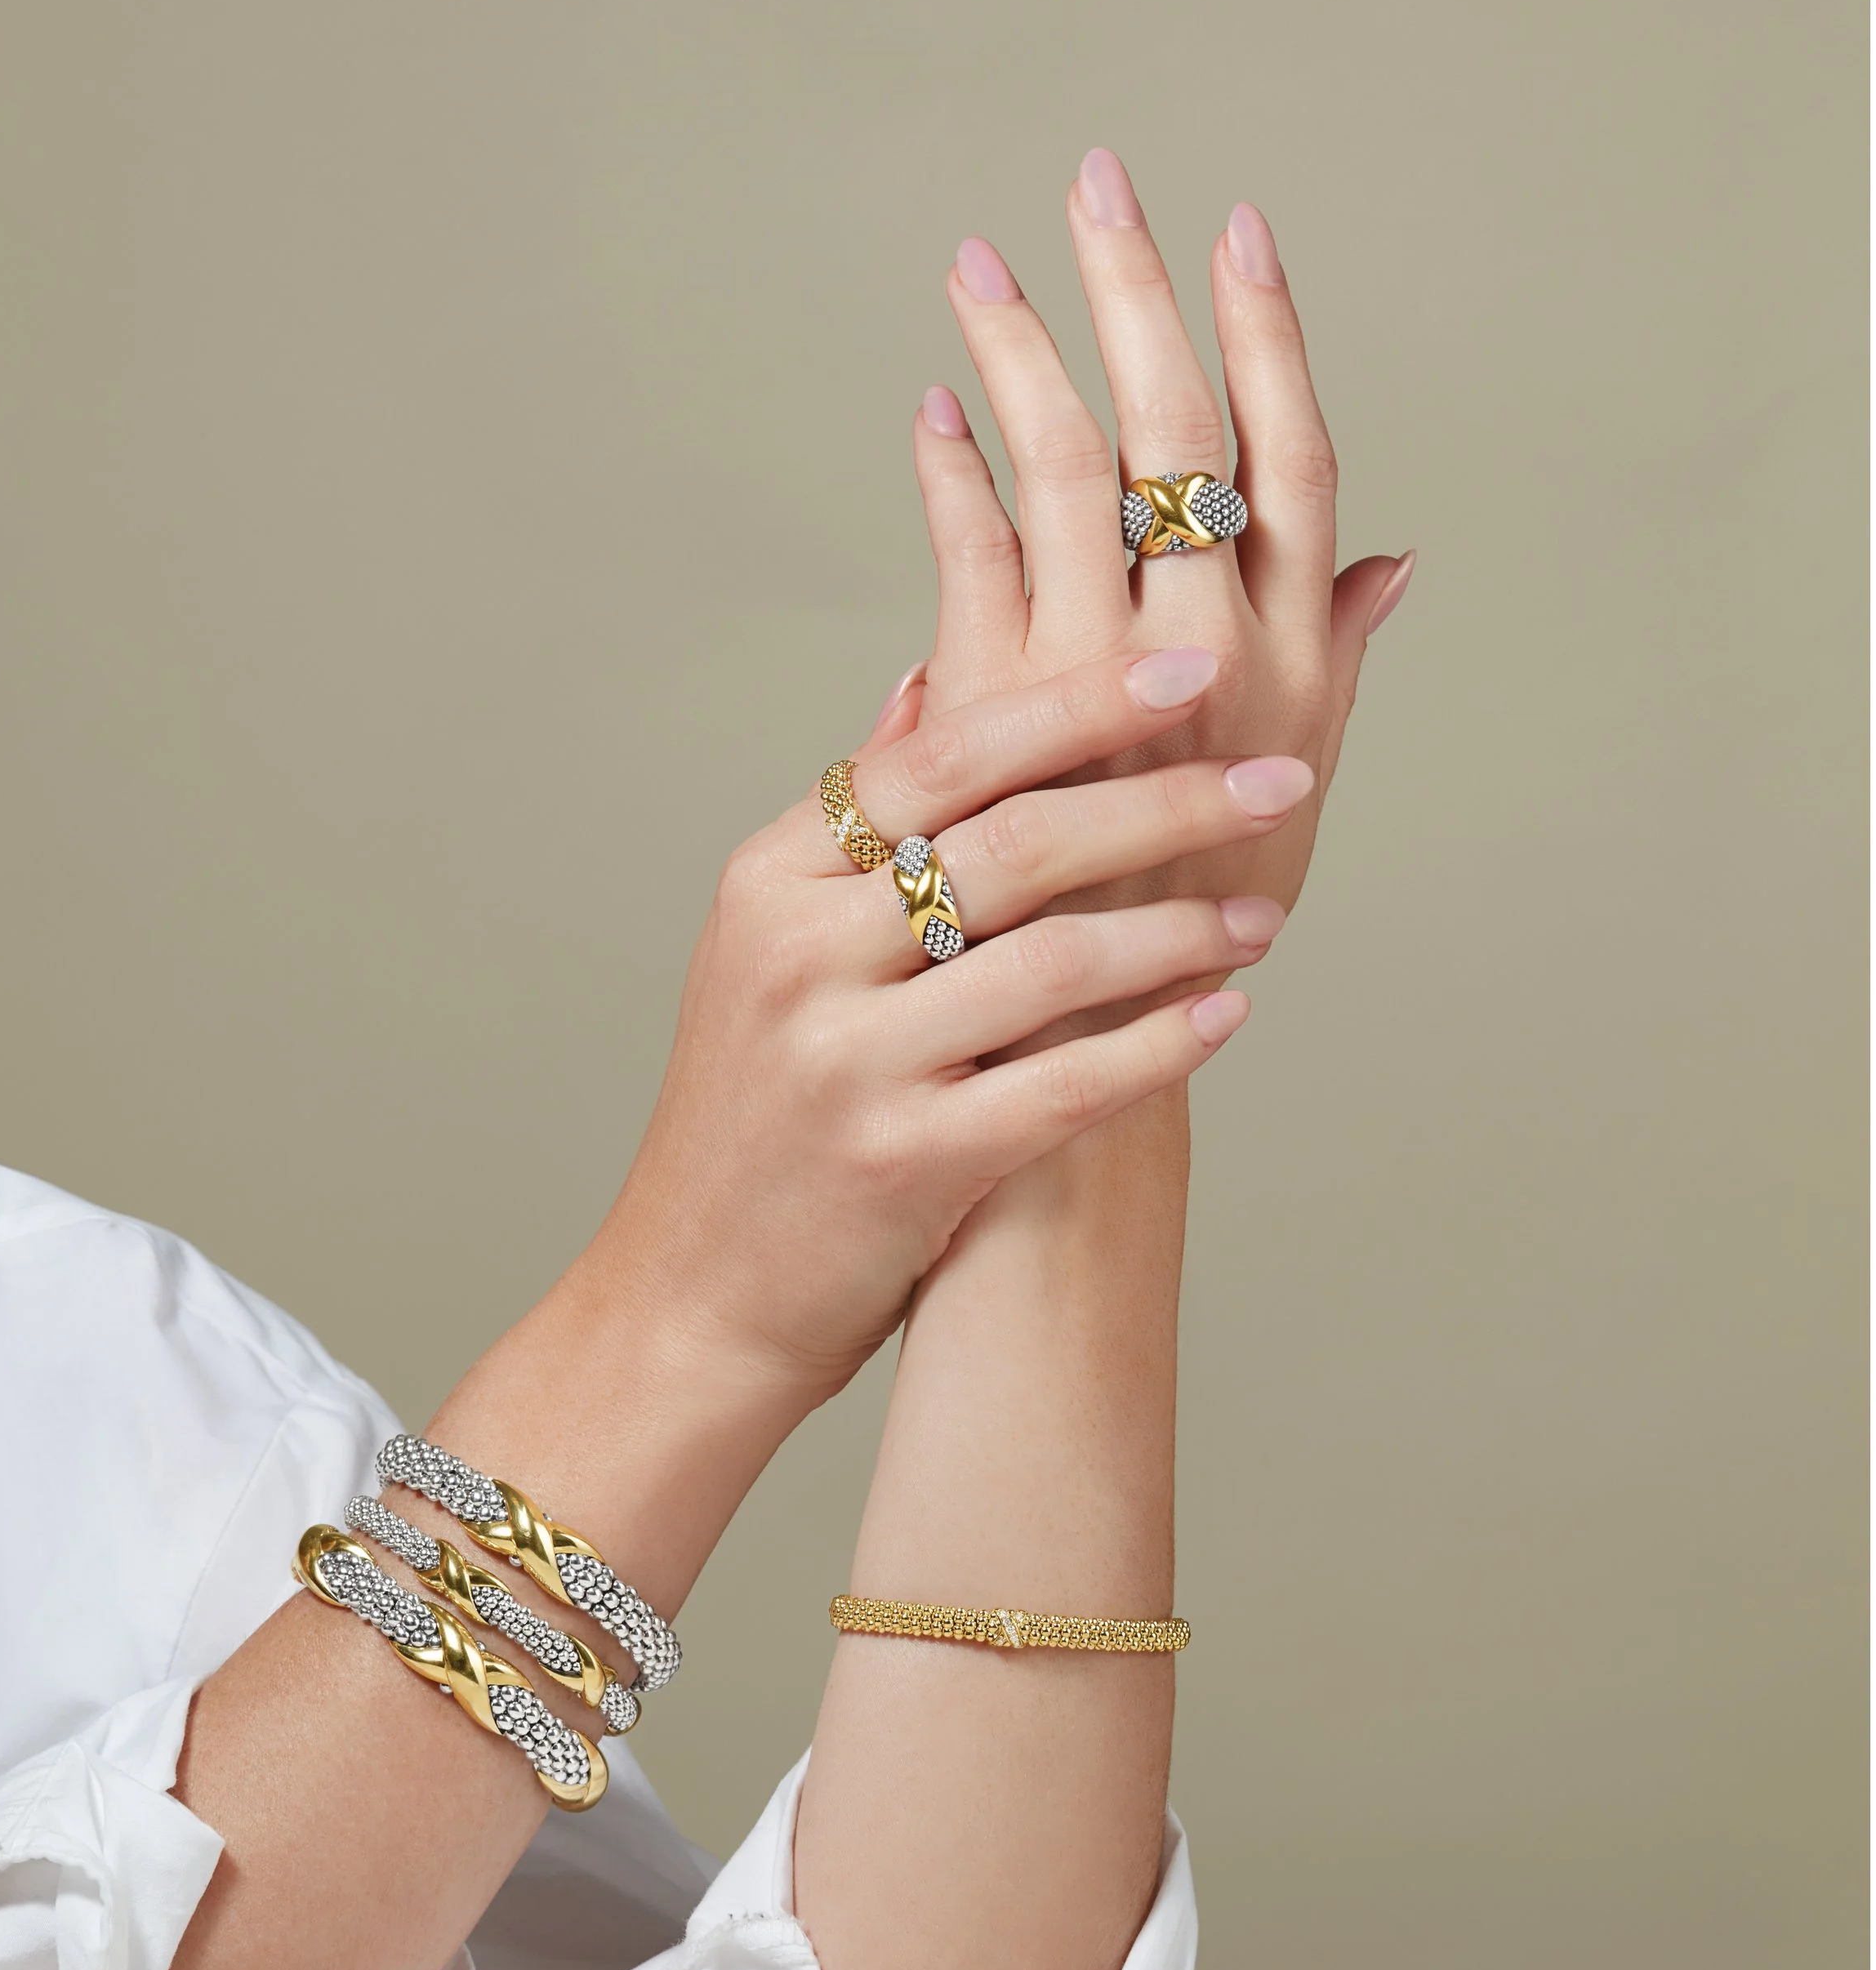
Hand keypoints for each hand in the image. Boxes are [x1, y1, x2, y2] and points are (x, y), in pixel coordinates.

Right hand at [589, 647, 1301, 1401]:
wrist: (692, 1296)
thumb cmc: (753, 1116)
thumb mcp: (763, 946)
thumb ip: (855, 821)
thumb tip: (934, 680)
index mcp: (772, 880)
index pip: (946, 757)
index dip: (1078, 704)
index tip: (1191, 674)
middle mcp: (801, 957)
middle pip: (1017, 842)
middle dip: (1166, 804)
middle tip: (1277, 782)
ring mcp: (849, 1063)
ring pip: (1054, 961)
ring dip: (1181, 931)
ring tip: (1263, 916)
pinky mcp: (902, 1163)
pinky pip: (1064, 1086)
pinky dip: (1156, 1047)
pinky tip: (1224, 1019)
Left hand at [905, 156, 1411, 940]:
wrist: (1100, 1045)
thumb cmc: (1199, 920)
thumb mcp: (1295, 786)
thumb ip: (1335, 656)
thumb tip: (1395, 557)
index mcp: (1296, 661)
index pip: (1295, 461)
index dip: (1268, 337)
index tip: (1239, 230)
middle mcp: (1213, 659)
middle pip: (1180, 434)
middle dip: (1137, 297)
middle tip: (1098, 180)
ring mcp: (1105, 685)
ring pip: (1069, 471)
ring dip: (1022, 355)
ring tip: (980, 265)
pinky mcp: (1003, 718)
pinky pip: (973, 557)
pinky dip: (952, 475)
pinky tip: (931, 406)